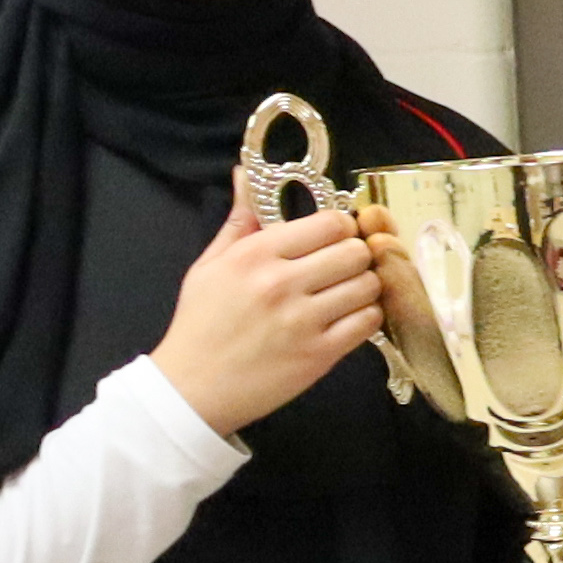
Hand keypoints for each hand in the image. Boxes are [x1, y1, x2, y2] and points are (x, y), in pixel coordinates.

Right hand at [152, 197, 384, 434]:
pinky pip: (369, 322)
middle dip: (358, 255)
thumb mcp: (210, 266)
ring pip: (369, 285)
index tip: (335, 237)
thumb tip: (244, 175)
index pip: (328, 223)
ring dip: (366, 286)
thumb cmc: (201, 324)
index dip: (341, 227)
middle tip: (346, 266)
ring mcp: (303, 320)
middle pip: (356, 251)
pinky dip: (367, 317)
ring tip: (347, 292)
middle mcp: (281, 283)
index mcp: (255, 255)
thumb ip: (238, 221)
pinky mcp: (319, 354)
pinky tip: (348, 318)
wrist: (192, 387)